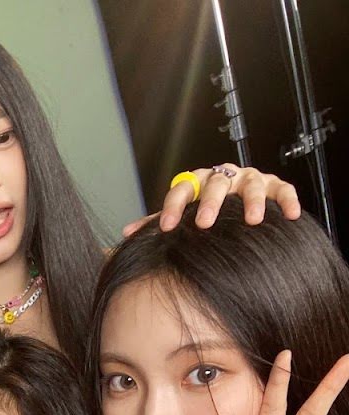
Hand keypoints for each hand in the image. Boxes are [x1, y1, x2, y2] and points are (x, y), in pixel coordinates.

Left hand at [123, 166, 300, 235]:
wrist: (235, 199)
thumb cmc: (204, 207)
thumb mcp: (183, 212)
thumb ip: (158, 221)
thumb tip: (126, 235)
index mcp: (197, 181)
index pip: (182, 189)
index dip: (173, 207)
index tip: (168, 227)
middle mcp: (223, 176)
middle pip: (215, 184)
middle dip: (210, 203)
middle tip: (205, 223)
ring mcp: (249, 179)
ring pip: (250, 185)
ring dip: (251, 202)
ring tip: (253, 220)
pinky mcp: (273, 184)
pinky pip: (283, 189)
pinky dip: (287, 200)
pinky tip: (291, 216)